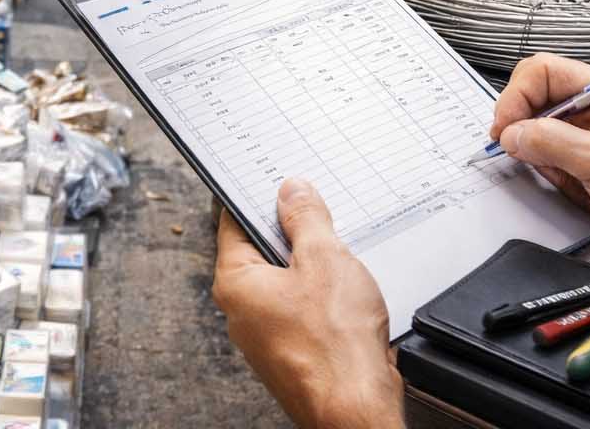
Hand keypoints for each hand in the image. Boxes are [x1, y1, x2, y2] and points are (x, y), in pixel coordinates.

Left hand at [213, 179, 403, 428]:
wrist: (356, 409)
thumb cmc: (335, 346)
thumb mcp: (324, 258)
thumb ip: (305, 218)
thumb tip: (292, 192)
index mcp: (235, 282)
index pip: (233, 222)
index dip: (257, 197)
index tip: (275, 182)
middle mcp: (241, 310)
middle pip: (261, 250)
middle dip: (291, 233)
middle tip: (319, 218)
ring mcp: (265, 334)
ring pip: (285, 281)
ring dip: (311, 266)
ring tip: (338, 261)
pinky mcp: (290, 350)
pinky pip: (300, 308)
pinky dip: (320, 295)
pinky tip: (345, 296)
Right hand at [492, 53, 589, 273]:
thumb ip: (551, 142)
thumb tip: (512, 134)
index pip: (543, 72)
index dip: (517, 96)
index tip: (505, 127)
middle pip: (537, 102)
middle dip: (525, 128)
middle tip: (517, 150)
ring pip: (540, 134)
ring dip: (541, 158)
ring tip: (565, 178)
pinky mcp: (587, 167)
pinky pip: (551, 163)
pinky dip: (551, 176)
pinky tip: (573, 190)